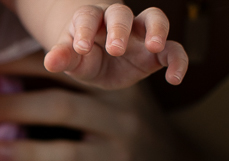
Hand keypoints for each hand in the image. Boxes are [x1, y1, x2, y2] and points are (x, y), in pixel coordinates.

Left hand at [0, 56, 174, 160]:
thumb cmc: (125, 139)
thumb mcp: (110, 106)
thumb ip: (73, 92)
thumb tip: (6, 89)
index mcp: (116, 74)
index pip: (66, 54)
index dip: (20, 56)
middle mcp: (120, 93)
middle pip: (60, 75)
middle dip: (8, 77)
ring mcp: (120, 127)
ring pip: (60, 109)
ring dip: (10, 109)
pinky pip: (65, 153)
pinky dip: (26, 151)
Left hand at [44, 4, 186, 87]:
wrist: (100, 61)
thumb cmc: (82, 56)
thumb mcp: (71, 60)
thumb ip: (63, 58)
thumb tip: (50, 61)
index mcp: (91, 20)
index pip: (88, 17)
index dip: (85, 29)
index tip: (80, 48)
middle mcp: (118, 21)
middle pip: (121, 13)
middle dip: (119, 28)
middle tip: (115, 49)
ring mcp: (139, 33)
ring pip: (154, 18)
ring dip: (157, 29)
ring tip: (154, 46)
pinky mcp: (156, 51)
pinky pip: (173, 49)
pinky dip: (178, 60)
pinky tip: (175, 79)